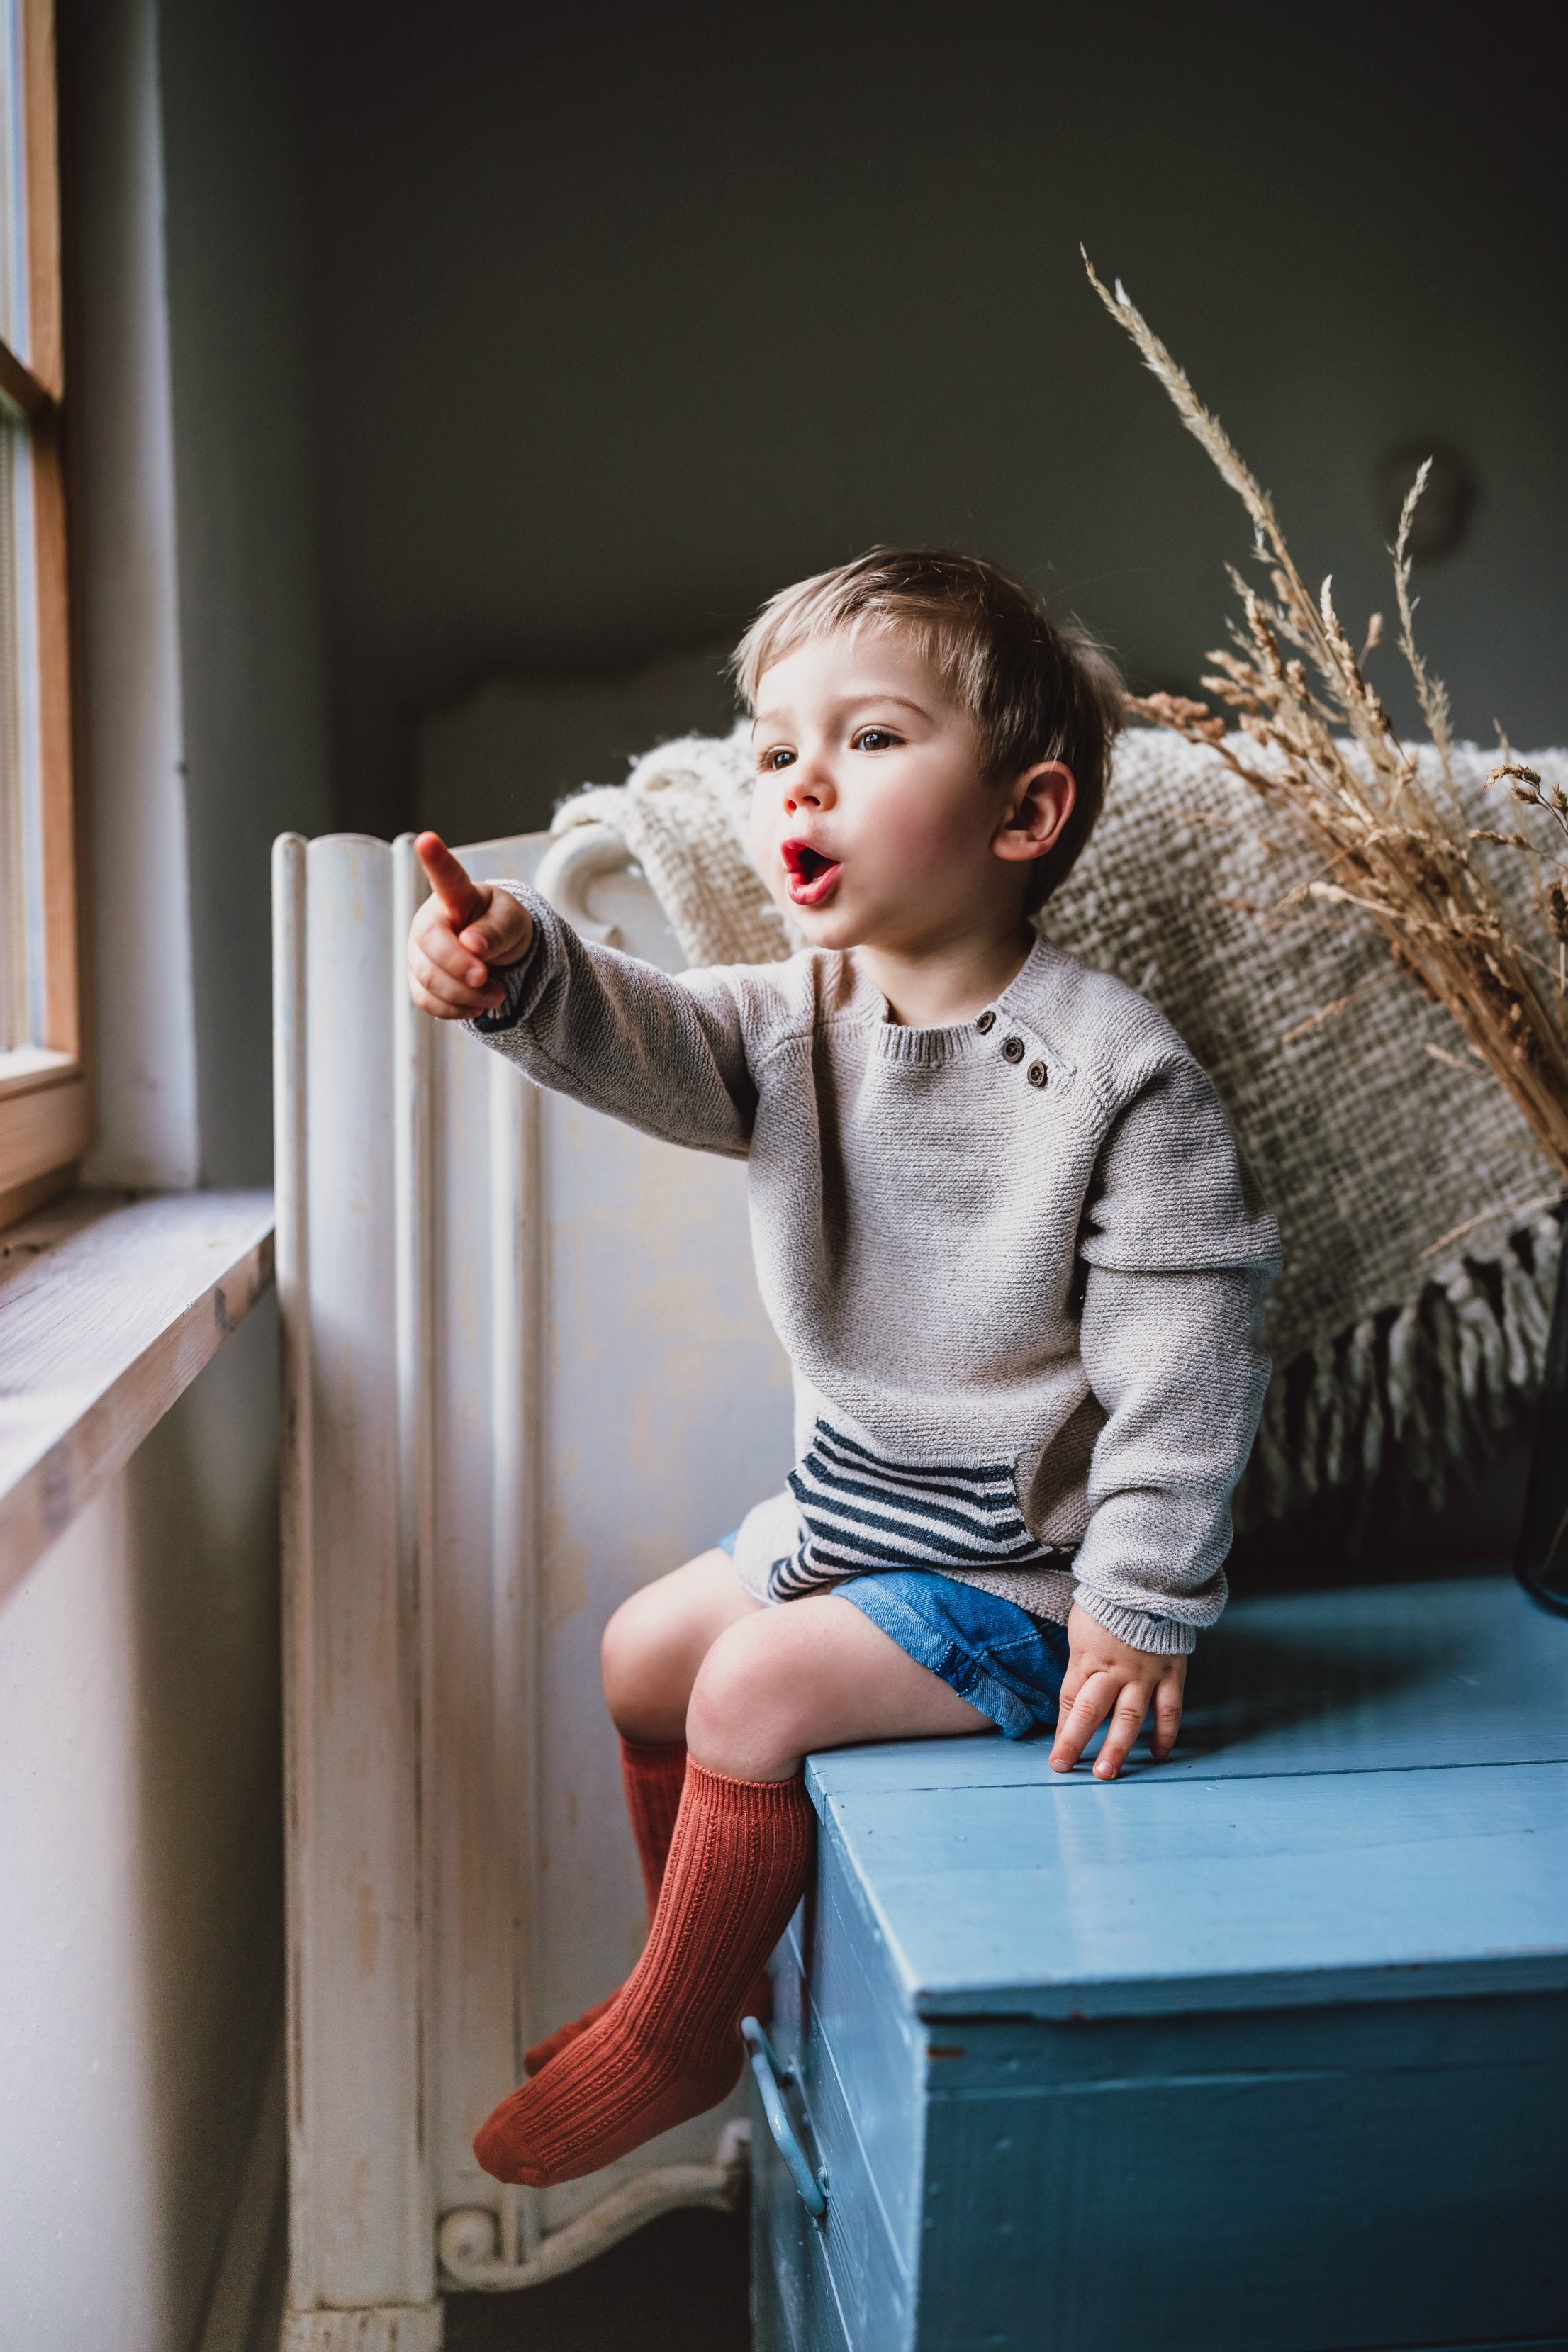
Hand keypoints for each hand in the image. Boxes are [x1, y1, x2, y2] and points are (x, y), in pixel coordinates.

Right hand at [407, 832, 533, 1020]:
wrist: (497, 955)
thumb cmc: (502, 927)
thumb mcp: (513, 923)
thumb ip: (496, 930)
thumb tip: (472, 945)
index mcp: (456, 896)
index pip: (445, 876)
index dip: (436, 859)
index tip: (427, 839)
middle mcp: (430, 921)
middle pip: (429, 943)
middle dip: (458, 967)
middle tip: (487, 980)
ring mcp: (420, 952)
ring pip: (427, 978)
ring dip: (464, 994)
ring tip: (496, 995)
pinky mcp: (420, 981)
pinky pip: (428, 1002)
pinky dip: (455, 1010)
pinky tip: (476, 1005)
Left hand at [1049, 1602, 1186, 1780]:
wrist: (1150, 1579)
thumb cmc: (1108, 1603)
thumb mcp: (1081, 1628)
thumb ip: (1081, 1662)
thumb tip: (1077, 1692)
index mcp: (1088, 1658)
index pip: (1070, 1700)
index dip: (1062, 1730)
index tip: (1057, 1756)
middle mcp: (1114, 1670)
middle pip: (1092, 1711)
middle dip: (1078, 1742)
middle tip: (1068, 1768)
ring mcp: (1145, 1674)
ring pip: (1130, 1717)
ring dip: (1118, 1747)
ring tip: (1108, 1773)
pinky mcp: (1171, 1672)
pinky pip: (1170, 1708)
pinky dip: (1166, 1732)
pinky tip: (1160, 1753)